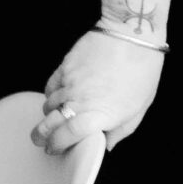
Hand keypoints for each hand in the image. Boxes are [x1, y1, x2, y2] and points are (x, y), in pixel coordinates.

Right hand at [30, 28, 165, 154]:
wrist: (133, 34)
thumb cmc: (142, 71)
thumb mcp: (138, 109)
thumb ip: (120, 131)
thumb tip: (107, 144)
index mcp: (99, 114)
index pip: (67, 136)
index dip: (57, 145)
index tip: (55, 149)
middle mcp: (80, 100)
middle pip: (48, 123)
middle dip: (41, 136)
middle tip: (42, 141)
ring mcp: (70, 82)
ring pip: (48, 105)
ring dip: (50, 115)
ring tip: (56, 118)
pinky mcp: (66, 66)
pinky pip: (50, 86)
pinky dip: (51, 95)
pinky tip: (59, 97)